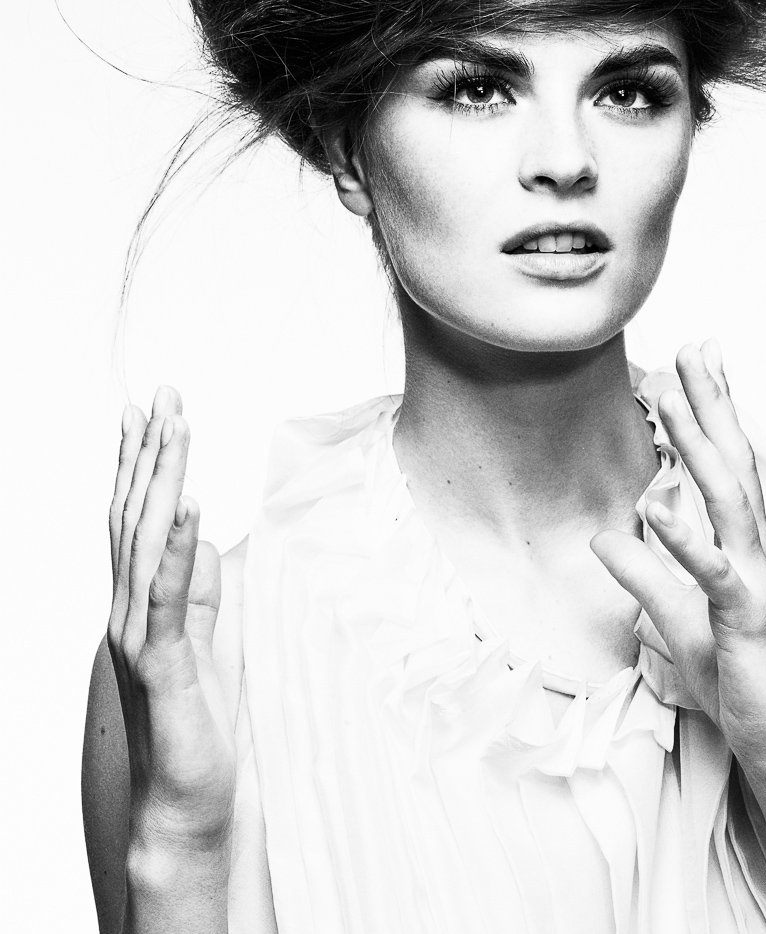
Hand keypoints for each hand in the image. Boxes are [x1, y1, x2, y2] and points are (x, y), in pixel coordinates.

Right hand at [108, 387, 235, 851]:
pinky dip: (181, 547)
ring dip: (164, 481)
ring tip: (177, 428)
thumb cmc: (197, 722)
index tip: (148, 410)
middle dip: (150, 452)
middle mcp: (127, 611)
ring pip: (148, 543)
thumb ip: (201, 589)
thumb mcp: (208, 639)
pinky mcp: (164, 664)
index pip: (134, 519)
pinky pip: (172, 596)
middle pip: (135, 517)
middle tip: (162, 394)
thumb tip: (205, 535)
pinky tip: (190, 504)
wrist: (188, 801)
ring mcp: (140, 637)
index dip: (140, 463)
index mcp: (138, 603)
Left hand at [592, 341, 765, 799]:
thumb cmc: (738, 679)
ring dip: (699, 444)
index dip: (711, 411)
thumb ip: (644, 575)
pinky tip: (653, 504)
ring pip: (727, 499)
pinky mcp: (745, 619)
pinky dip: (682, 538)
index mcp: (741, 545)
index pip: (726, 465)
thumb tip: (605, 535)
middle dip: (711, 403)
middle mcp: (754, 551)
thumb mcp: (676, 619)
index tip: (695, 358)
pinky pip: (712, 572)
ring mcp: (754, 581)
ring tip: (673, 396)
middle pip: (732, 462)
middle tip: (694, 346)